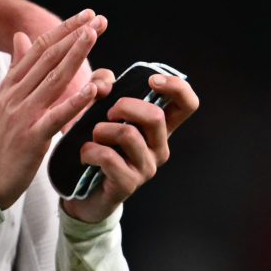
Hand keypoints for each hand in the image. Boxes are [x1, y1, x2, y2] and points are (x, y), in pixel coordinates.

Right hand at [0, 9, 106, 209]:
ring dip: (75, 55)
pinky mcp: (31, 137)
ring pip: (52, 79)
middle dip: (73, 35)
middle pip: (46, 58)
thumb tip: (20, 36)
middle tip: (96, 18)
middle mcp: (13, 96)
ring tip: (94, 36)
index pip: (37, 49)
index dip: (62, 31)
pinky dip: (74, 101)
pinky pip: (55, 116)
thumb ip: (15, 70)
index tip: (85, 16)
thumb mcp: (1, 101)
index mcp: (8, 87)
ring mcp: (21, 115)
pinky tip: (92, 89)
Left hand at [60, 73, 199, 223]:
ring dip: (100, 130)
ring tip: (92, 138)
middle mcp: (159, 148)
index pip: (187, 104)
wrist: (82, 190)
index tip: (152, 80)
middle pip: (155, 116)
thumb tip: (106, 83)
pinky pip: (108, 157)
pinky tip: (85, 156)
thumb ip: (102, 86)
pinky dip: (89, 150)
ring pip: (128, 134)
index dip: (176, 87)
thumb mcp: (97, 108)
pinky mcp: (129, 184)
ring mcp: (146, 168)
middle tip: (107, 113)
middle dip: (125, 106)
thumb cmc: (95, 143)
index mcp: (158, 128)